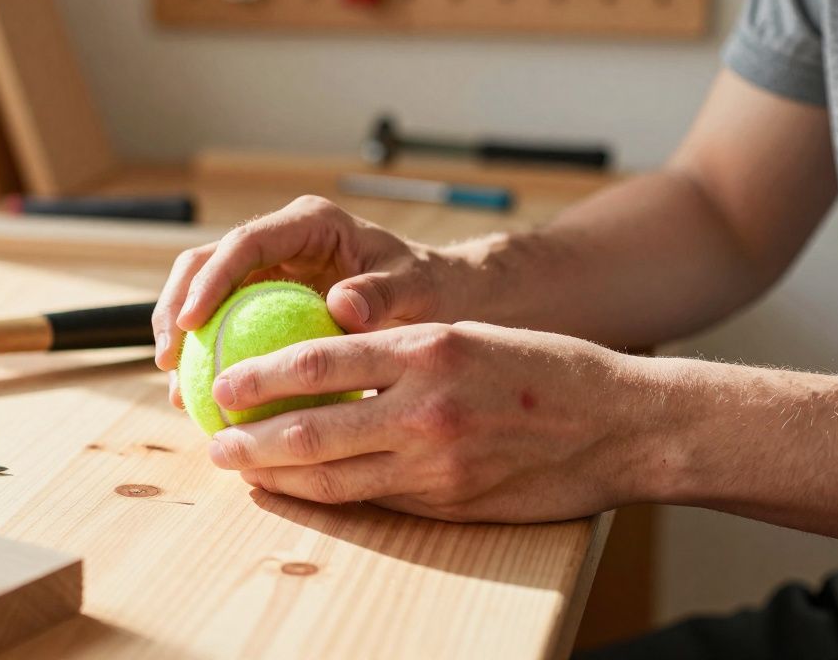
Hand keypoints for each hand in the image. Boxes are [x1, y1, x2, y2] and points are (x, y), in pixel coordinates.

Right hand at [153, 196, 455, 402]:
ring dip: (179, 333)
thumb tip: (343, 303)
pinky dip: (205, 356)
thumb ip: (382, 294)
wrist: (435, 300)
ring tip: (173, 383)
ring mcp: (267, 270)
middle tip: (169, 357)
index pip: (245, 242)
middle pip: (206, 261)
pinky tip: (195, 397)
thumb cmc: (427, 290)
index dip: (210, 279)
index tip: (190, 322)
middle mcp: (280, 240)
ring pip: (202, 291)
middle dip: (176, 305)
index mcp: (309, 224)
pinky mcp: (263, 300)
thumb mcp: (415, 290)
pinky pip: (221, 323)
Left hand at [205, 321, 660, 522]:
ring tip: (244, 473)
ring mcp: (437, 461)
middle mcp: (425, 405)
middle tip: (215, 442)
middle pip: (313, 430)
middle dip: (253, 440)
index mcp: (427, 348)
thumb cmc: (547, 370)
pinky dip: (331, 497)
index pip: (320, 362)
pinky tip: (303, 492)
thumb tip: (330, 369)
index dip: (262, 377)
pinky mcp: (450, 501)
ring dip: (280, 478)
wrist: (622, 424)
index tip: (225, 383)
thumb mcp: (470, 336)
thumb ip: (400, 353)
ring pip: (335, 476)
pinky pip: (375, 499)